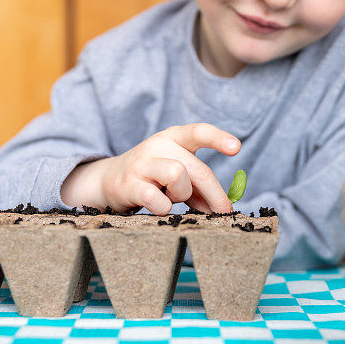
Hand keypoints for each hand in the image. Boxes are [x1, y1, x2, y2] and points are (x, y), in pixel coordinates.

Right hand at [100, 123, 240, 214]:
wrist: (108, 181)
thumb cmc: (152, 177)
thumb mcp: (177, 175)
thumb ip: (199, 188)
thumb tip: (222, 208)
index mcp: (173, 137)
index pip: (198, 132)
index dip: (218, 138)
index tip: (236, 148)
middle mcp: (157, 145)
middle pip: (197, 169)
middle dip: (215, 194)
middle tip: (224, 211)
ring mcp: (141, 163)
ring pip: (178, 176)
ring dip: (181, 195)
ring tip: (171, 197)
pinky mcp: (129, 184)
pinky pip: (157, 199)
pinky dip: (164, 208)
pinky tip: (157, 205)